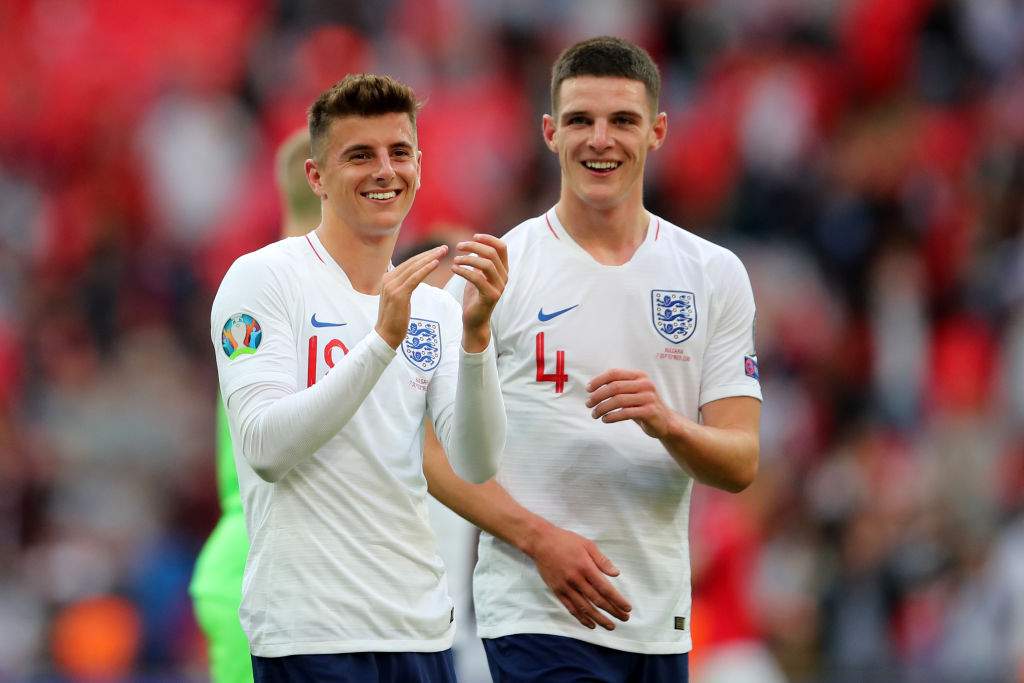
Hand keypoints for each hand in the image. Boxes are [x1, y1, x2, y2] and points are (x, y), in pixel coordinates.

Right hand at [375, 245, 446, 347]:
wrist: (386, 336)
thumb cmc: (395, 319)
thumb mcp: (399, 298)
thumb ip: (403, 286)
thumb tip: (412, 279)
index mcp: (388, 278)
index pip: (409, 263)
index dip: (424, 256)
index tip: (437, 251)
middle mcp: (388, 279)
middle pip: (412, 262)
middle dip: (429, 254)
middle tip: (444, 247)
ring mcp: (392, 286)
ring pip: (414, 268)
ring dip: (430, 258)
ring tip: (443, 252)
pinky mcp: (399, 294)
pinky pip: (415, 278)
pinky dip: (426, 269)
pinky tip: (436, 263)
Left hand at [451, 234, 507, 351]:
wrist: (474, 321)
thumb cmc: (475, 297)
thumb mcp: (478, 275)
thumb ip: (479, 262)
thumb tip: (474, 245)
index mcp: (502, 270)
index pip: (502, 248)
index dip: (489, 239)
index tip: (474, 236)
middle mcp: (504, 278)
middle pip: (492, 254)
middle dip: (474, 247)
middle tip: (458, 247)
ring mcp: (499, 287)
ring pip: (486, 264)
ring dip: (468, 259)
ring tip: (455, 260)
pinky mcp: (490, 296)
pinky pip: (477, 278)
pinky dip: (464, 271)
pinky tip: (454, 269)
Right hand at [526, 521, 631, 629]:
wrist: (540, 542)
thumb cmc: (566, 541)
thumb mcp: (587, 544)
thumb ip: (602, 560)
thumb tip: (616, 574)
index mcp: (585, 567)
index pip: (604, 588)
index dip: (617, 600)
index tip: (627, 607)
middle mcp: (576, 579)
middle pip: (597, 600)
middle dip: (612, 611)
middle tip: (624, 618)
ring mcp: (565, 587)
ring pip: (584, 607)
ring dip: (599, 619)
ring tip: (611, 626)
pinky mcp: (557, 591)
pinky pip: (571, 608)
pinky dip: (581, 618)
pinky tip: (590, 624)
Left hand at [586, 369, 674, 438]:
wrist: (666, 422)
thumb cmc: (643, 406)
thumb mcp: (632, 393)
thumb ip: (617, 387)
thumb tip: (592, 388)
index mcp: (639, 375)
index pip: (614, 373)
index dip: (598, 380)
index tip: (588, 389)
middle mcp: (645, 384)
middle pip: (614, 387)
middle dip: (597, 396)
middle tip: (588, 404)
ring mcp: (649, 397)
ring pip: (618, 400)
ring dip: (602, 408)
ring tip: (594, 414)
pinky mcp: (650, 411)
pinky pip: (626, 413)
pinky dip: (612, 416)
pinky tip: (605, 420)